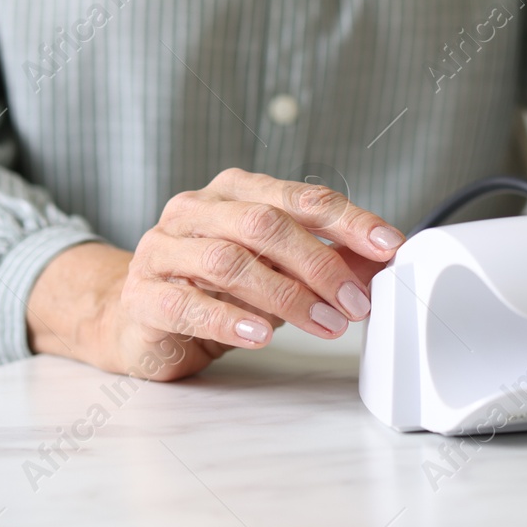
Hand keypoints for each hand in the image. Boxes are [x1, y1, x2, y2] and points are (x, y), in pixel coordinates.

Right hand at [28, 168, 404, 379]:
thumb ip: (325, 258)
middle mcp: (196, 210)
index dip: (350, 221)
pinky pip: (187, 303)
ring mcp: (163, 249)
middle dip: (320, 263)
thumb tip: (381, 261)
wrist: (137, 318)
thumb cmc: (213, 287)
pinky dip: (231, 320)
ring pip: (228, 261)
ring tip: (324, 324)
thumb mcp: (276, 269)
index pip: (300, 197)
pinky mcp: (143, 294)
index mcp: (234, 191)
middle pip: (265, 224)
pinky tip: (262, 335)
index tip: (389, 246)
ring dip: (286, 296)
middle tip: (355, 302)